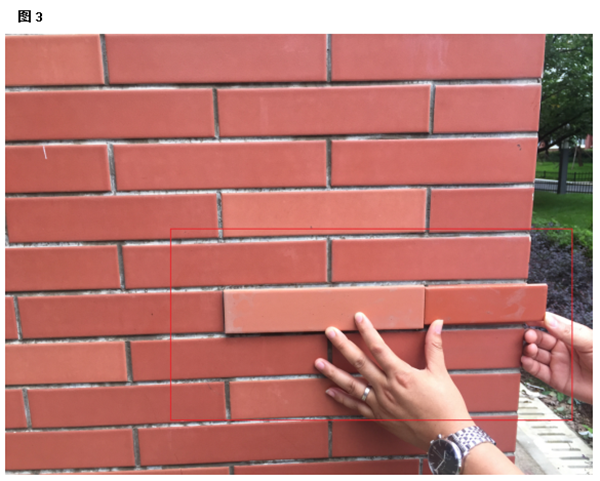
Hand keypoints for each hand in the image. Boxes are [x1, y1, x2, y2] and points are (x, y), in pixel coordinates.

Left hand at [314, 312, 473, 449]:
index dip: (367, 330)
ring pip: (352, 385)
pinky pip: (356, 407)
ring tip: (318, 362)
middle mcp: (386, 388)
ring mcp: (380, 403)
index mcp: (401, 374)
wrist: (446, 437)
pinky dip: (342, 399)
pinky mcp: (379, 416)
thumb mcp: (440, 373)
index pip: (379, 347)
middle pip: (359, 362)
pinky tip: (329, 391)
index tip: (358, 317)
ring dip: (334, 372)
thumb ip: (434, 347)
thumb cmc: (445, 405)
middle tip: (329, 332)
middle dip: (343, 345)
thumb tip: (437, 323)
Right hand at [522, 312, 592, 403]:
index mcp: (570, 336)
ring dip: (528, 350)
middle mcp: (561, 349)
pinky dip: (528, 365)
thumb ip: (568, 331)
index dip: (538, 320)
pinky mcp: (554, 378)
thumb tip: (548, 319)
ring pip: (535, 354)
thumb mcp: (589, 342)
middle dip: (531, 336)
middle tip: (528, 335)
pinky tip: (526, 360)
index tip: (528, 318)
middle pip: (539, 339)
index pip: (550, 324)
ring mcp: (557, 363)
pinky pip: (537, 370)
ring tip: (529, 348)